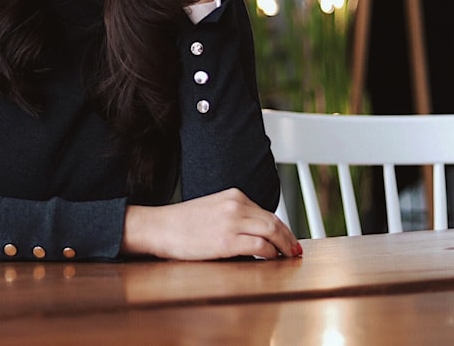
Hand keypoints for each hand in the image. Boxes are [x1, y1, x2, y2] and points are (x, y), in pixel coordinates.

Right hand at [122, 188, 301, 259]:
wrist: (158, 227)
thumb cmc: (180, 223)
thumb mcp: (212, 209)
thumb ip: (234, 215)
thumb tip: (256, 233)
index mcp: (233, 195)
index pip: (266, 212)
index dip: (282, 227)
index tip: (288, 238)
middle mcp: (235, 205)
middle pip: (274, 221)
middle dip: (289, 238)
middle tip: (295, 250)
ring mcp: (232, 222)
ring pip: (271, 232)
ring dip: (284, 246)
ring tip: (288, 256)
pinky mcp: (227, 241)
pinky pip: (260, 247)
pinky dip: (270, 253)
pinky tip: (271, 258)